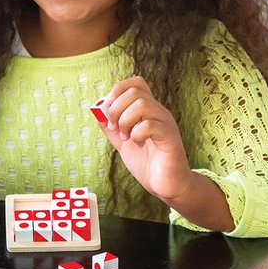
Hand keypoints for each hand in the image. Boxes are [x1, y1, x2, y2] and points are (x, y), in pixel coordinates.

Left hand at [98, 76, 193, 201]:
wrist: (166, 185)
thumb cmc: (148, 163)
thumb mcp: (122, 143)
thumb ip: (111, 128)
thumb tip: (97, 111)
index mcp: (148, 111)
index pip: (136, 83)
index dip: (117, 91)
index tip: (109, 112)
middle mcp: (158, 113)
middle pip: (135, 91)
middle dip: (116, 108)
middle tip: (115, 128)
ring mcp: (165, 124)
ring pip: (142, 104)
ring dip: (126, 121)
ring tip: (126, 137)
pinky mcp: (169, 138)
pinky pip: (150, 125)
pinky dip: (136, 134)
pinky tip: (137, 144)